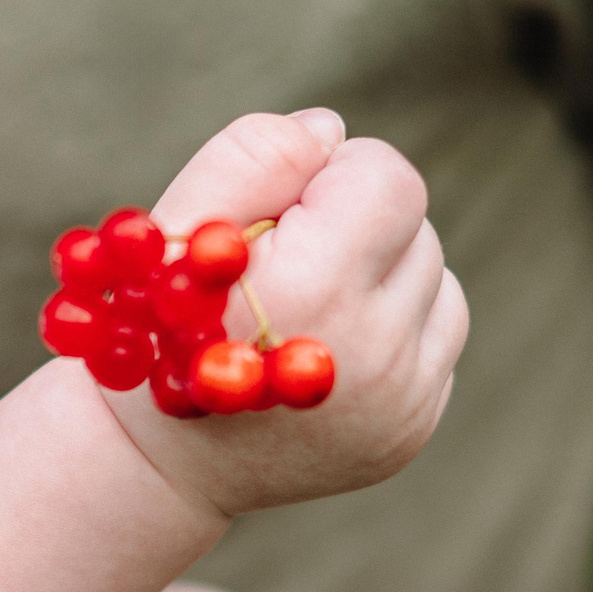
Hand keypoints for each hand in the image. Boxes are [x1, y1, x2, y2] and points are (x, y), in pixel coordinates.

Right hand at [114, 110, 469, 515]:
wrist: (154, 459)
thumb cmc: (160, 322)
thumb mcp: (176, 226)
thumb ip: (253, 155)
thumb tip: (335, 132)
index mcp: (314, 288)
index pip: (390, 178)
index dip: (334, 177)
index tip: (284, 214)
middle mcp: (371, 354)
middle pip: (417, 229)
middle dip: (356, 229)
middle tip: (285, 268)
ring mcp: (399, 402)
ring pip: (438, 283)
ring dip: (382, 277)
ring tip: (309, 310)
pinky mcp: (411, 432)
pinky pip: (438, 341)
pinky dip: (394, 331)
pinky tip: (328, 348)